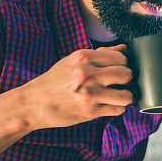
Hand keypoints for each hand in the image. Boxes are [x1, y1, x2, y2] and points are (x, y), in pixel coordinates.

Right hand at [18, 44, 133, 129]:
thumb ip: (100, 54)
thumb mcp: (73, 61)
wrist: (33, 103)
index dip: (124, 64)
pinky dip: (117, 108)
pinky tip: (110, 105)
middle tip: (121, 83)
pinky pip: (117, 110)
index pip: (121, 58)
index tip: (120, 68)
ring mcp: (89, 94)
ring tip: (119, 95)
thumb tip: (124, 49)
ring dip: (126, 96)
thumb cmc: (54, 81)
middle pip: (126, 74)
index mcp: (83, 57)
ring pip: (126, 95)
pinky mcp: (90, 112)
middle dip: (128, 79)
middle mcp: (87, 74)